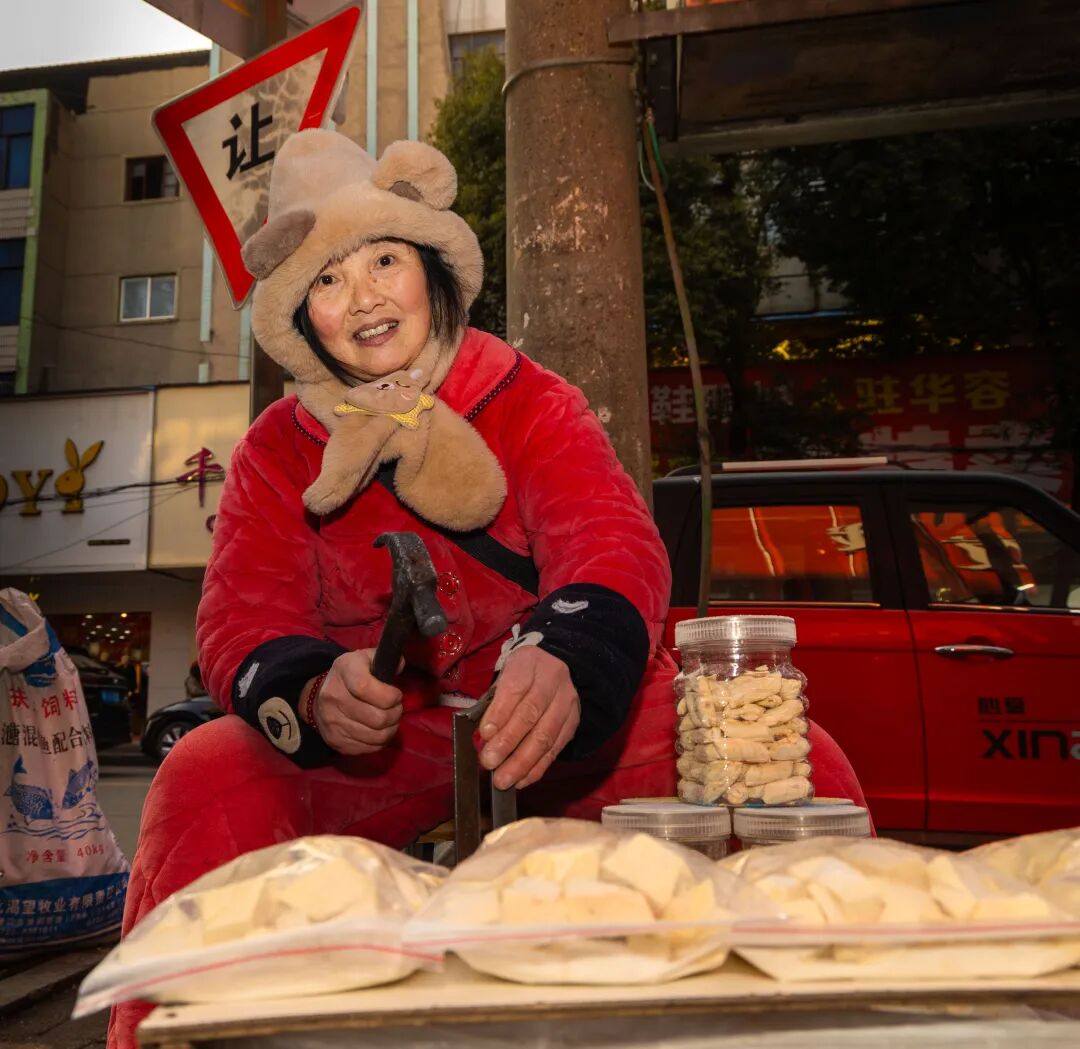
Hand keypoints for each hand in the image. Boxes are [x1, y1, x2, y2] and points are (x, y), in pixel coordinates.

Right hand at [307, 649, 402, 754]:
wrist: (319, 698)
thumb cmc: (351, 676)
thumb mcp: (364, 659)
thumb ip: (384, 658)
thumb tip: (400, 664)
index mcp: (344, 671)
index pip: (365, 687)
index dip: (389, 696)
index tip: (396, 695)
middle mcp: (333, 697)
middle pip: (378, 717)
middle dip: (395, 713)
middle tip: (395, 708)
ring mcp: (332, 722)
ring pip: (377, 736)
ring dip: (391, 728)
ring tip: (390, 719)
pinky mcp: (336, 741)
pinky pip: (369, 748)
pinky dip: (381, 741)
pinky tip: (380, 730)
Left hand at [478, 647, 580, 789]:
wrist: (554, 666)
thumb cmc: (520, 676)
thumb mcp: (504, 677)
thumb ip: (494, 702)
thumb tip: (485, 736)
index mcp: (529, 663)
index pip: (515, 688)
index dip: (499, 713)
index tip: (484, 735)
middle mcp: (552, 680)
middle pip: (531, 714)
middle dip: (508, 742)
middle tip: (489, 762)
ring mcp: (566, 702)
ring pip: (545, 735)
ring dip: (522, 762)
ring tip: (503, 779)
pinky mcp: (572, 723)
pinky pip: (555, 749)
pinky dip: (537, 768)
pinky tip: (521, 780)